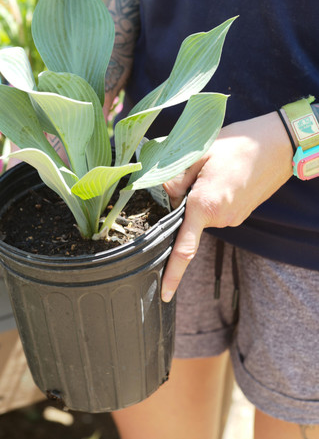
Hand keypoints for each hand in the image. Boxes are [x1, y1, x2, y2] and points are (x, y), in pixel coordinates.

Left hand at [161, 112, 293, 301]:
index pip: (184, 249)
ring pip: (201, 216)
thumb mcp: (199, 154)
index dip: (173, 274)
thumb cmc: (237, 145)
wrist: (277, 145)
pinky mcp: (239, 215)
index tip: (165, 293)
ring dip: (198, 199)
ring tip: (212, 171)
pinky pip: (215, 211)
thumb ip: (175, 178)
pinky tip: (222, 178)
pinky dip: (211, 198)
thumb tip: (162, 195)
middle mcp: (220, 219)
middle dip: (182, 204)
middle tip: (193, 172)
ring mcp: (232, 219)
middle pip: (187, 222)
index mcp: (204, 206)